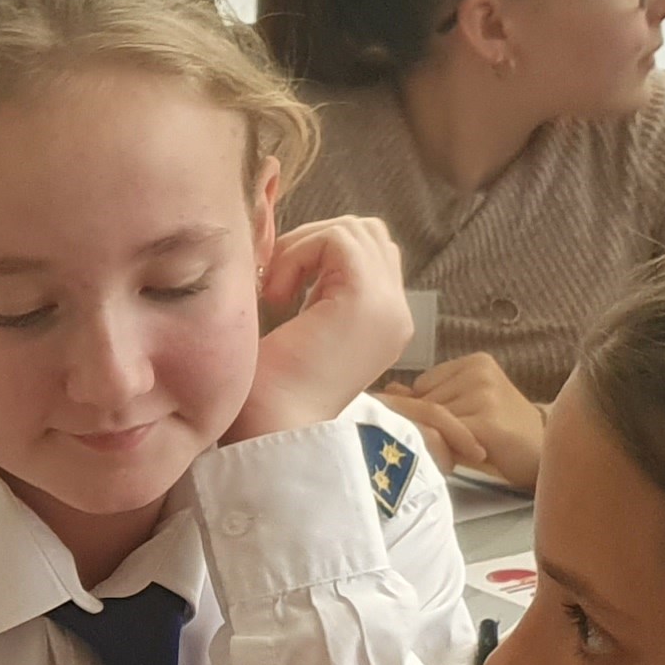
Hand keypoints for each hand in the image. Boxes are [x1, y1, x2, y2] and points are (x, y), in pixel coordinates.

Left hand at [230, 215, 415, 443]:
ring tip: (276, 292)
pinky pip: (337, 240)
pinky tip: (275, 297)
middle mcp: (396, 314)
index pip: (368, 253)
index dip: (318, 252)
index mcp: (383, 323)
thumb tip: (290, 242)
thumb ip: (313, 288)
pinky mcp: (366, 302)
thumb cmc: (268, 394)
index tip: (277, 290)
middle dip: (315, 241)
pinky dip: (298, 254)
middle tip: (276, 281)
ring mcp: (388, 308)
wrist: (269, 434)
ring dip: (306, 246)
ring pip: (356, 230)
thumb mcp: (299, 328)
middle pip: (368, 234)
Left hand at [381, 351, 544, 486]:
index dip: (425, 412)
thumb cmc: (501, 433)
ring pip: (434, 421)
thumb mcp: (465, 408)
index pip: (422, 385)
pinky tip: (465, 457)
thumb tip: (388, 389)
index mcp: (474, 362)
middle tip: (448, 444)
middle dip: (429, 427)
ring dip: (438, 440)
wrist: (544, 451)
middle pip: (426, 403)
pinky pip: (448, 437)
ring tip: (460, 450)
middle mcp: (478, 371)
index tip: (438, 429)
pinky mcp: (486, 420)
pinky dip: (448, 450)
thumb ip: (429, 397)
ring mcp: (483, 393)